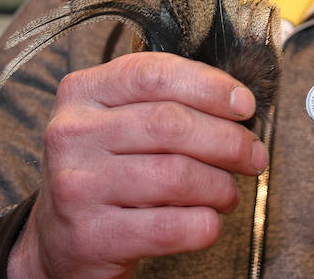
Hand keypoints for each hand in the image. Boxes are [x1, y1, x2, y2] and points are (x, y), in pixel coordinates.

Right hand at [7, 52, 267, 278]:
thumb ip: (165, 101)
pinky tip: (207, 220)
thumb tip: (236, 103)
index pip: (153, 74)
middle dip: (228, 140)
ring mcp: (78, 186)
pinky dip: (204, 224)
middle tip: (253, 156)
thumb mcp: (117, 122)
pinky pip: (171, 227)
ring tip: (227, 192)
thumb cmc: (106, 171)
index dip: (209, 86)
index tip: (245, 105)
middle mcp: (73, 134)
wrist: (60, 241)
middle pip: (170, 124)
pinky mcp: (92, 236)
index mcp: (82, 93)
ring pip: (176, 176)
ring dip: (220, 186)